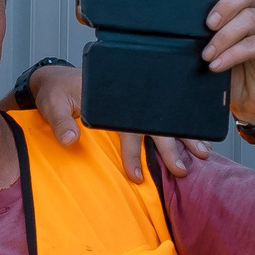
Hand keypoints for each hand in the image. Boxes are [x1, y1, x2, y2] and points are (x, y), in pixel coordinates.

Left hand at [23, 59, 211, 181]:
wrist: (57, 78)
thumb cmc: (56, 90)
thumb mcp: (51, 103)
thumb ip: (60, 121)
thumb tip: (69, 140)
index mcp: (112, 97)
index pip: (128, 125)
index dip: (134, 152)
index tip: (137, 176)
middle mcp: (128, 98)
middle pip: (155, 123)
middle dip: (172, 147)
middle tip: (182, 170)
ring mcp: (135, 100)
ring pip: (165, 120)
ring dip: (184, 137)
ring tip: (202, 154)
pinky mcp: (137, 104)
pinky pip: (161, 117)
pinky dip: (179, 129)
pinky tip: (194, 141)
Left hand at [199, 0, 254, 124]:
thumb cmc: (232, 74)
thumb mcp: (210, 51)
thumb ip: (199, 36)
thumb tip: (174, 30)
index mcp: (236, 7)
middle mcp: (254, 12)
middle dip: (226, 2)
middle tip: (208, 22)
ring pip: (250, 17)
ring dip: (225, 35)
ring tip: (208, 53)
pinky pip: (253, 44)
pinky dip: (232, 54)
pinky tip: (218, 64)